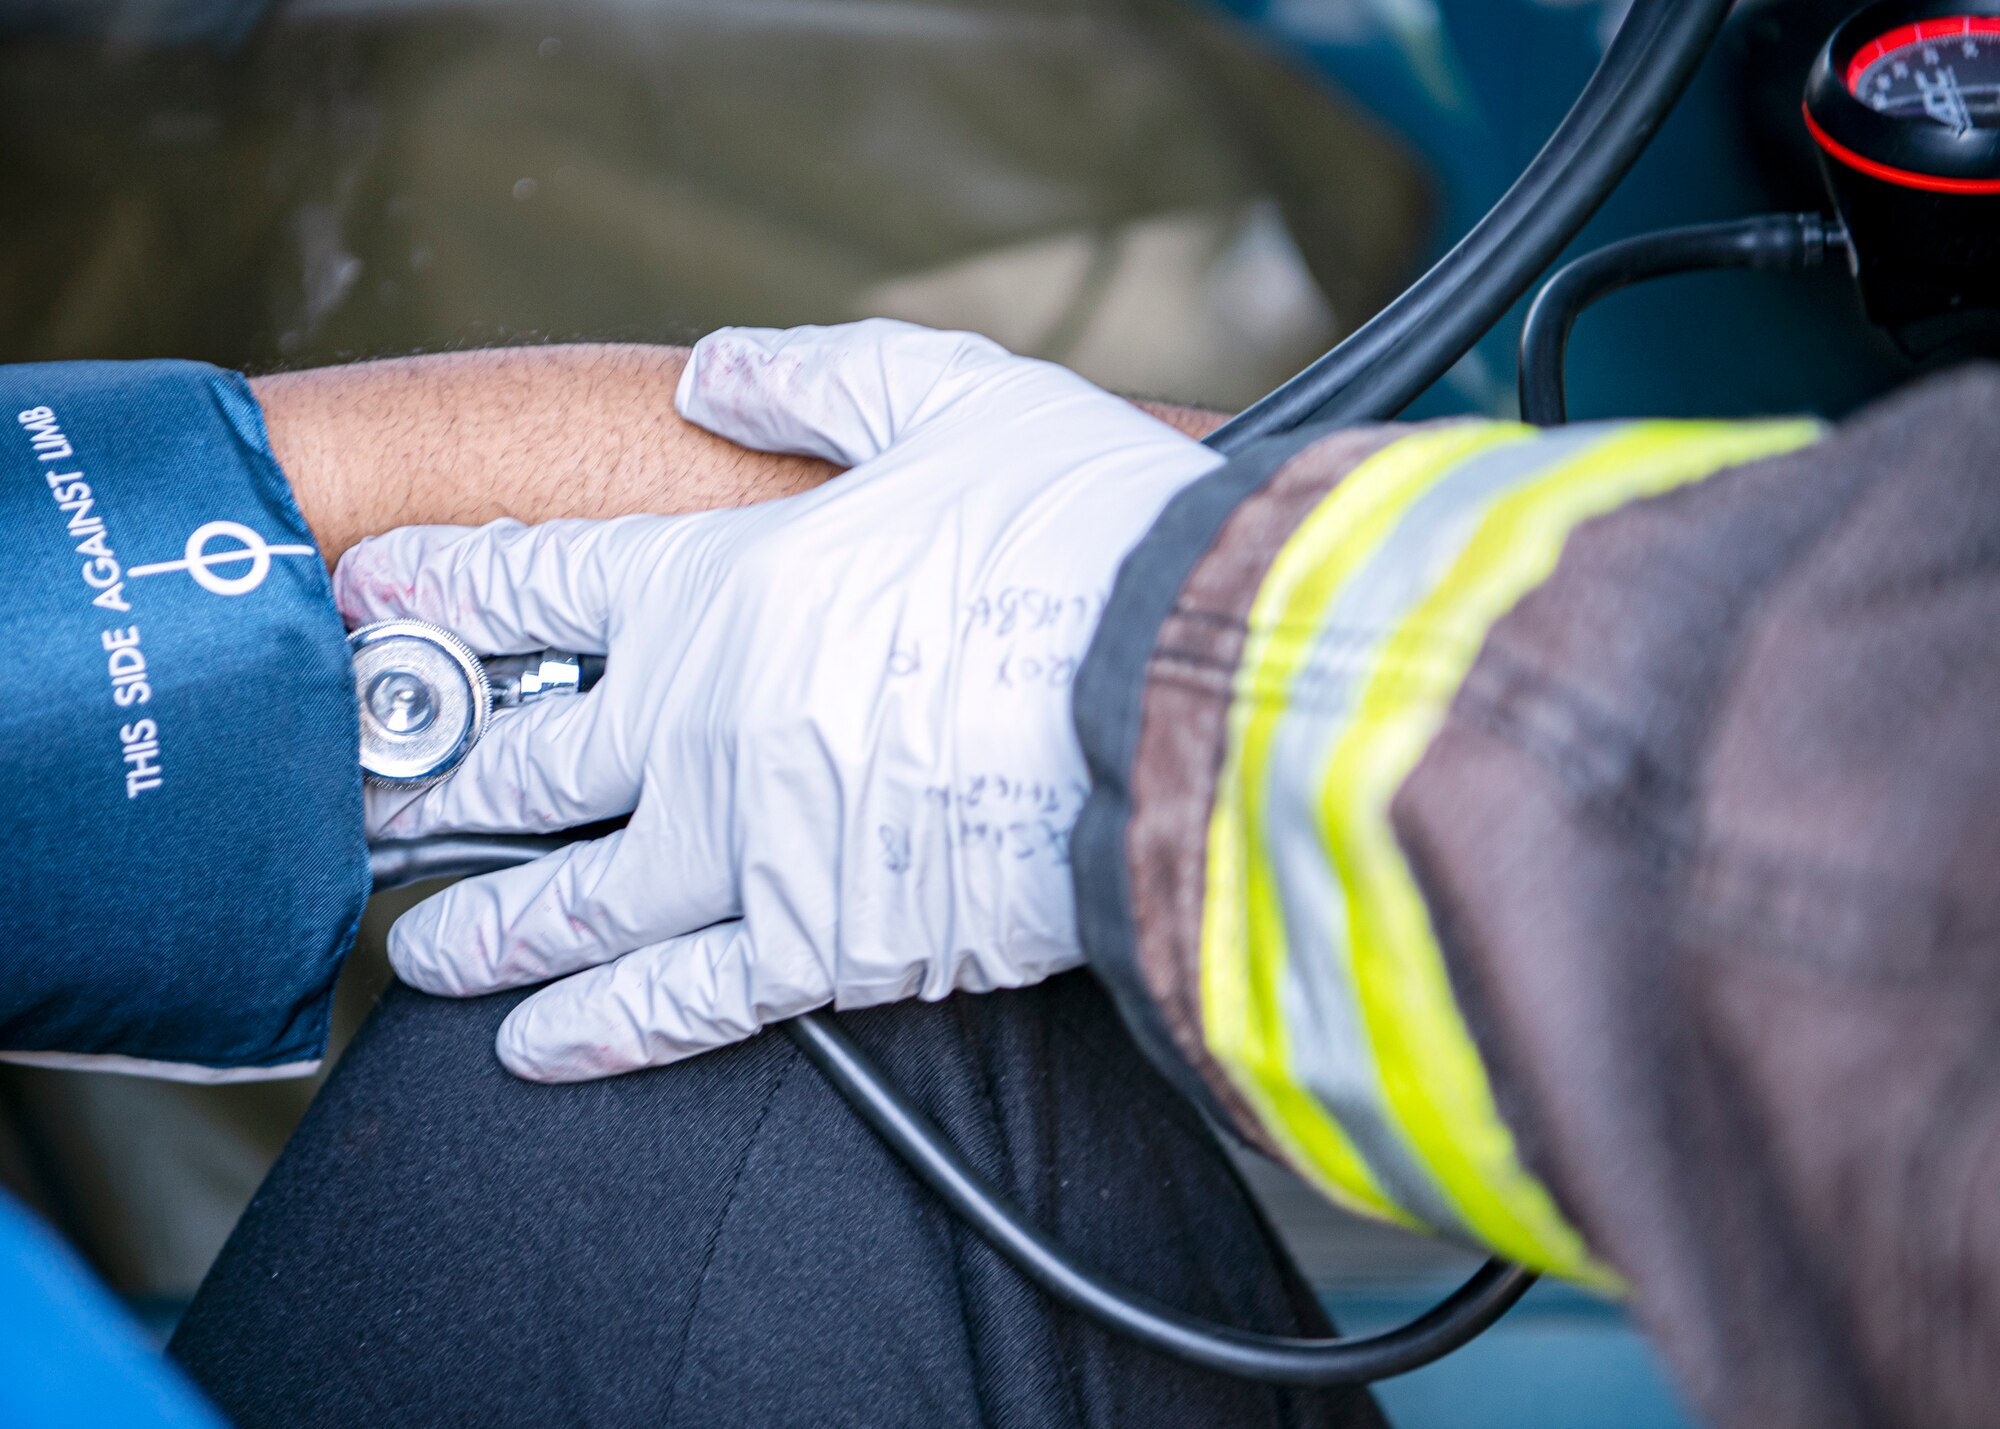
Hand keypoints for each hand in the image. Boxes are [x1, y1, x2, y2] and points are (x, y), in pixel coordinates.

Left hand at [336, 319, 1222, 1079]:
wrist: (1185, 693)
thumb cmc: (1082, 534)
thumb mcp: (952, 397)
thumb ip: (813, 380)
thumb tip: (712, 371)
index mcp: (714, 586)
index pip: (528, 585)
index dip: (434, 590)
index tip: (366, 607)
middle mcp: (700, 725)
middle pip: (516, 759)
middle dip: (426, 776)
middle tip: (366, 799)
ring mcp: (749, 846)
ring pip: (568, 901)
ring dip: (479, 925)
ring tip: (420, 947)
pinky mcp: (823, 946)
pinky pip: (681, 1003)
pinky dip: (597, 1030)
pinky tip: (534, 1048)